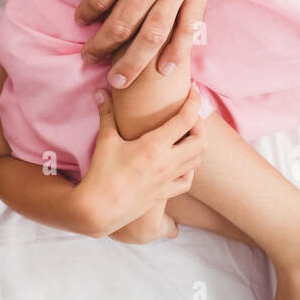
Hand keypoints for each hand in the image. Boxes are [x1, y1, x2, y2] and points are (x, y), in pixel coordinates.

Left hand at [51, 0, 226, 87]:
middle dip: (102, 47)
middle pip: (122, 24)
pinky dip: (178, 51)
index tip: (79, 22)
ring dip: (135, 62)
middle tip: (89, 60)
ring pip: (154, 34)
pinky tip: (165, 69)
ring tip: (120, 81)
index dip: (85, 15)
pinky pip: (190, 26)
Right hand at [74, 85, 204, 237]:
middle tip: (188, 116)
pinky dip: (189, 169)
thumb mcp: (105, 140)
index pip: (186, 120)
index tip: (193, 91)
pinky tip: (180, 162)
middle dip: (199, 125)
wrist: (99, 209)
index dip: (194, 102)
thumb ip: (106, 112)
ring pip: (197, 160)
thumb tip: (100, 90)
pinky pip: (187, 181)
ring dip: (196, 145)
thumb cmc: (101, 173)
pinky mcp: (164, 194)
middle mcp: (167, 163)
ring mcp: (167, 180)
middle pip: (200, 141)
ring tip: (185, 136)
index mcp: (154, 146)